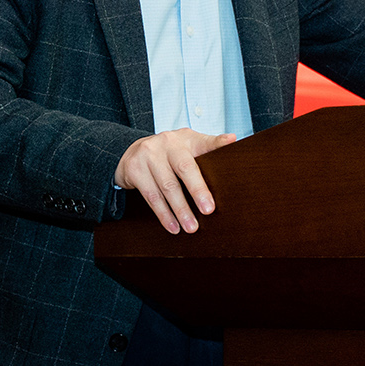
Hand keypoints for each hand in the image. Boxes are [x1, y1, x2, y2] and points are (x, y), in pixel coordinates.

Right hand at [113, 129, 236, 233]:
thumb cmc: (168, 154)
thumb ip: (208, 147)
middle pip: (184, 167)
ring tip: (191, 227)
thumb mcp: (187, 147)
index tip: (231, 142)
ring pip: (167, 186)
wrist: (131, 152)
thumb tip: (233, 140)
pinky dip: (163, 214)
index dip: (217, 142)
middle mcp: (167, 143)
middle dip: (197, 190)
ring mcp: (149, 155)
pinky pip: (151, 196)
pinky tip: (173, 226)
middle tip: (208, 210)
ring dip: (180, 210)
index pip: (204, 140)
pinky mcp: (134, 169)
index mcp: (185, 138)